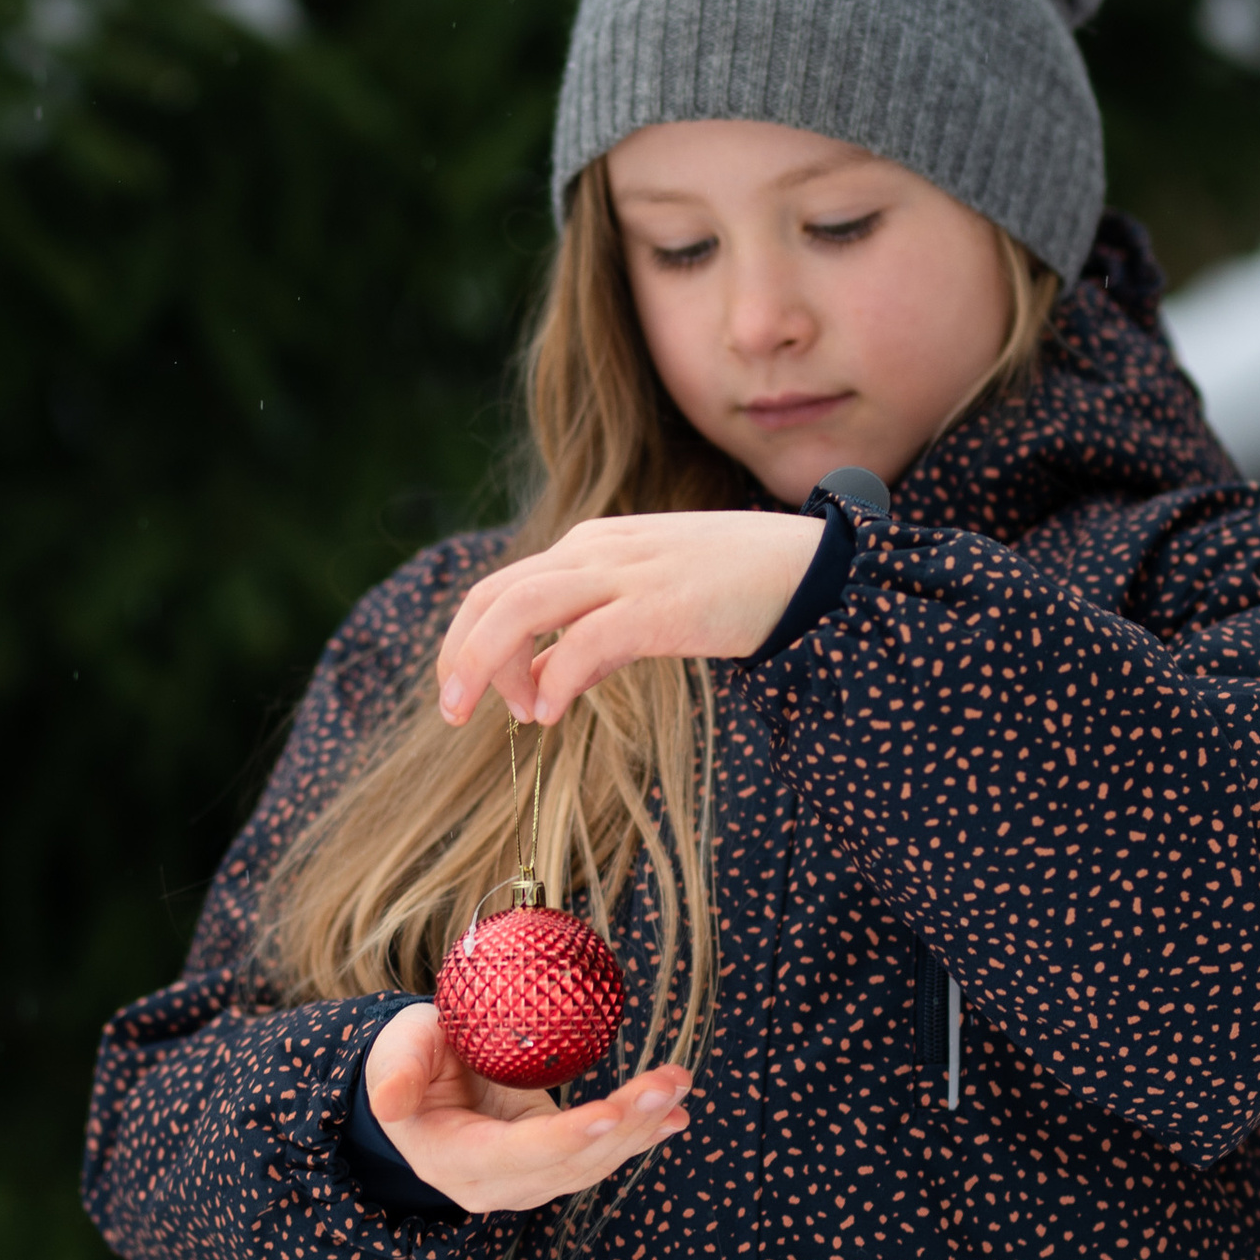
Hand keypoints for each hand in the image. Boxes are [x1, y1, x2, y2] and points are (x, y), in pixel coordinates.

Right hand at [363, 1000, 690, 1217]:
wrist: (425, 1081)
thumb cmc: (410, 1059)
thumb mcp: (396, 1054)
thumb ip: (395, 1075)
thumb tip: (387, 1103)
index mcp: (451, 1160)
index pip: (516, 1157)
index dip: (564, 1140)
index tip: (609, 1115)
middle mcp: (495, 1184)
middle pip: (568, 1163)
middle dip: (623, 1125)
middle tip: (665, 1083)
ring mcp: (530, 1179)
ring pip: (594, 1163)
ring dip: (641, 1126)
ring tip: (677, 1083)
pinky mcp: (555, 1163)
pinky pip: (603, 1154)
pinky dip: (642, 1133)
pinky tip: (677, 1114)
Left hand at [436, 512, 822, 727]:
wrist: (809, 568)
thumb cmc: (731, 589)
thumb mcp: (645, 603)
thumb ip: (589, 635)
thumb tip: (540, 682)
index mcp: (590, 545)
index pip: (501, 588)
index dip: (473, 642)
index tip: (482, 694)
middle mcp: (596, 551)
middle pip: (495, 595)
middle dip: (460, 653)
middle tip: (450, 709)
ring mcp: (626, 574)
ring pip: (521, 609)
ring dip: (484, 663)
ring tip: (474, 713)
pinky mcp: (659, 606)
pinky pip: (583, 640)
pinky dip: (553, 677)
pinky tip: (547, 714)